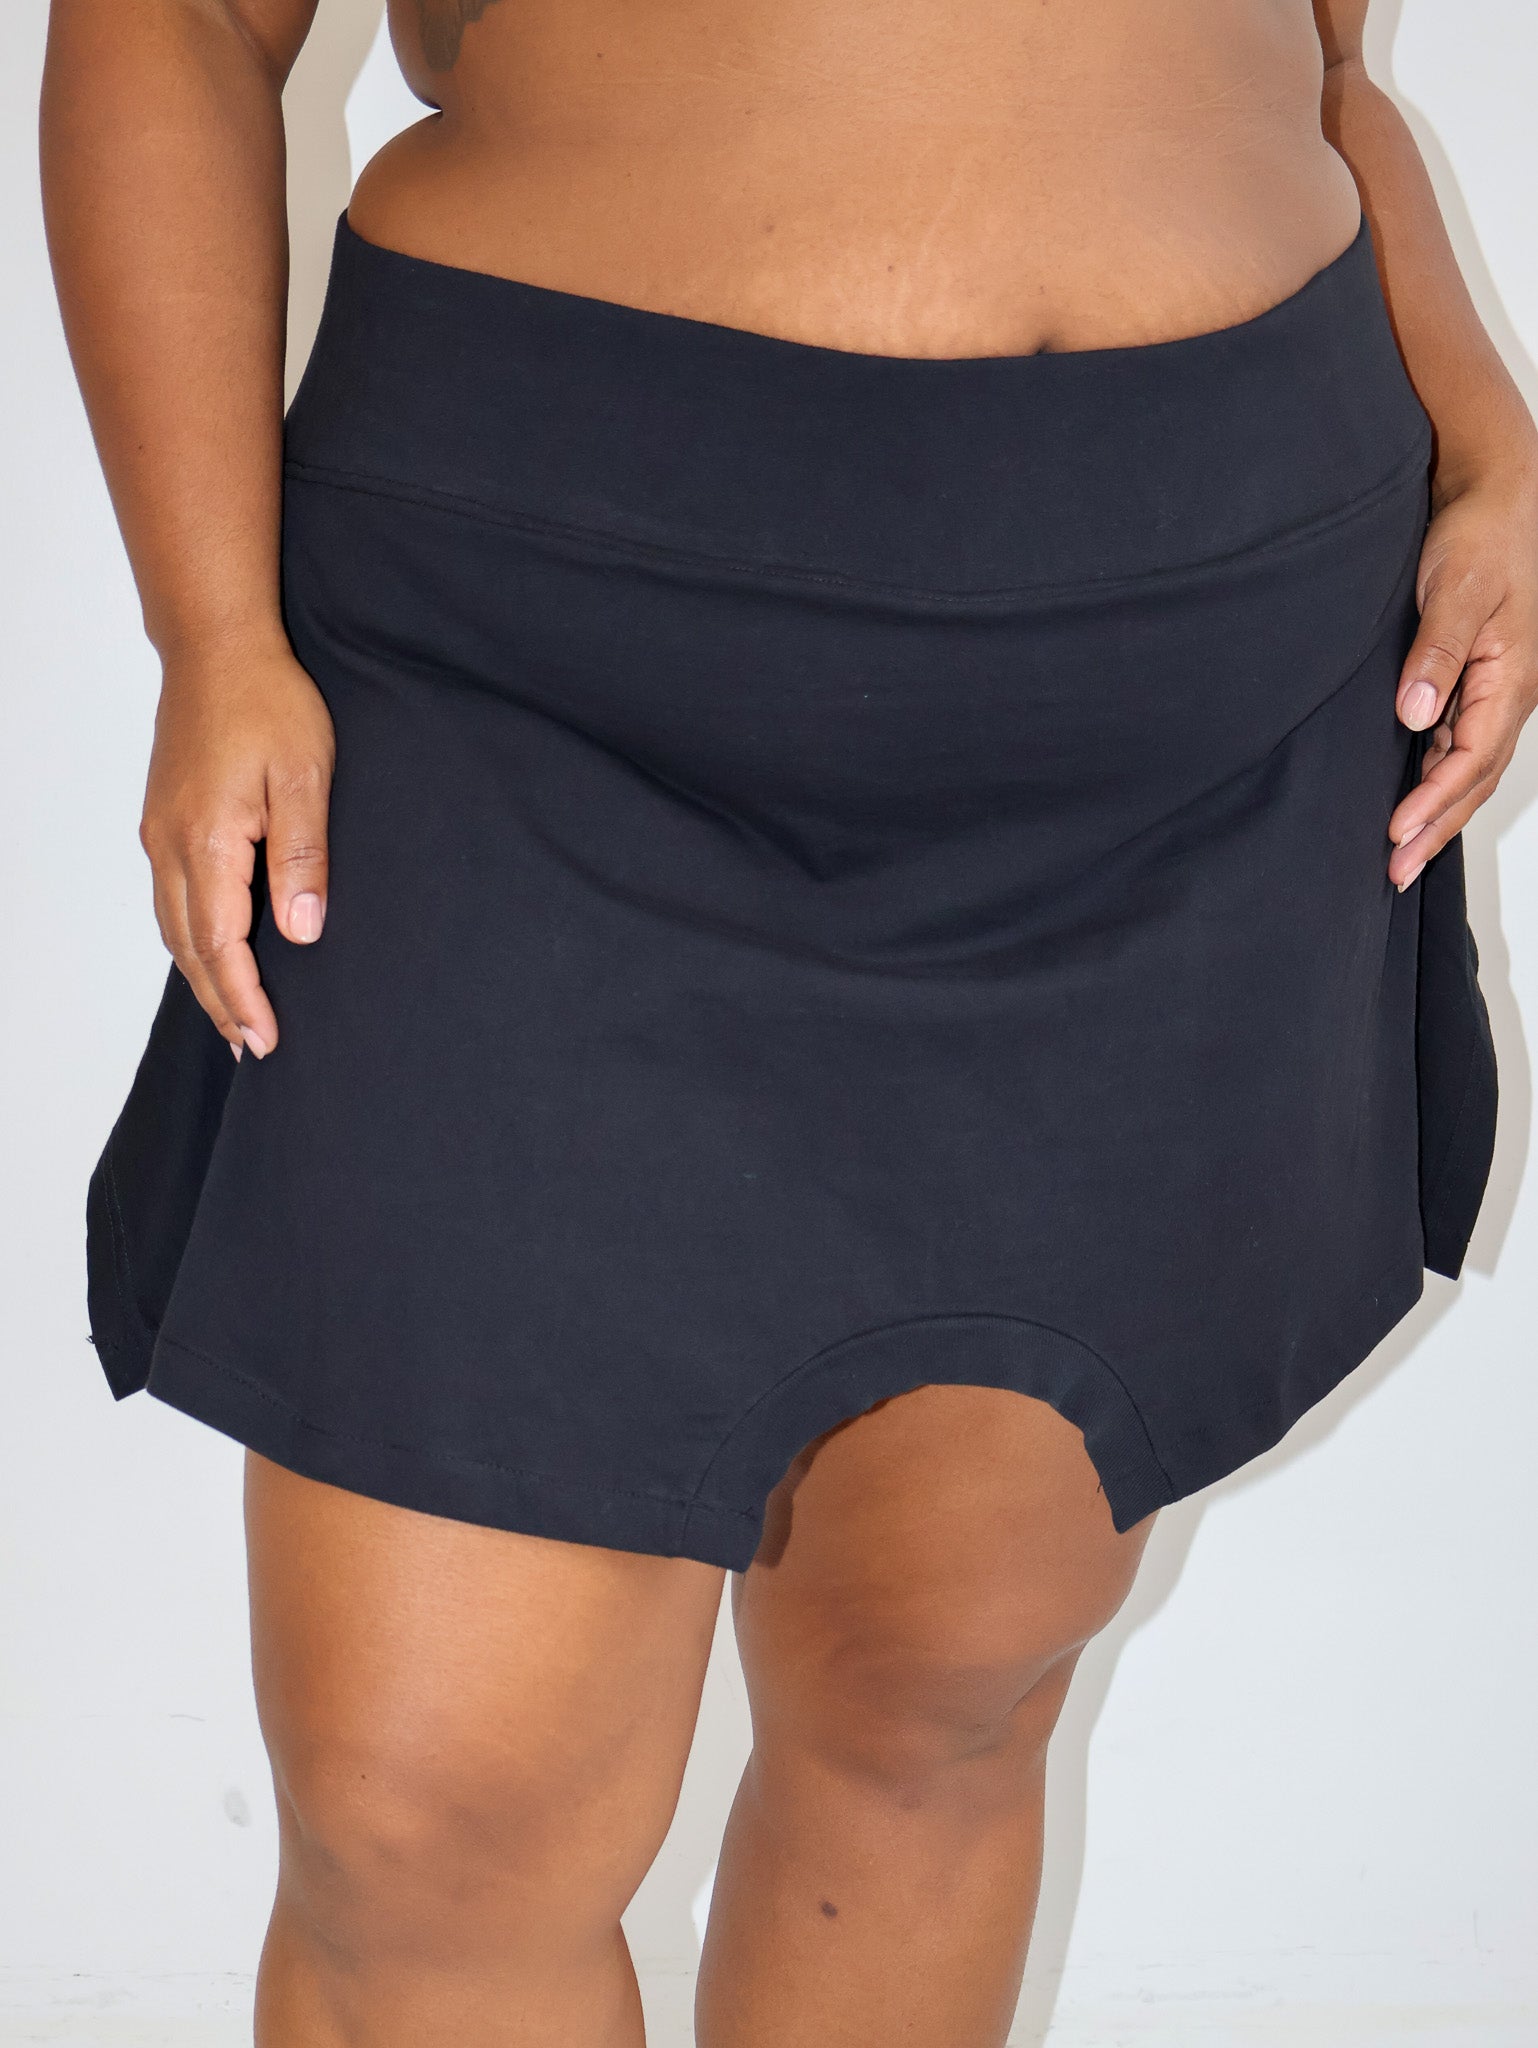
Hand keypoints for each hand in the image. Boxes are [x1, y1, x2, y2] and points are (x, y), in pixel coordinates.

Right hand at [140, 636, 335, 1058]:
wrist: (217, 647)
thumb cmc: (269, 702)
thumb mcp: (305, 777)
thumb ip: (302, 858)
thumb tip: (301, 933)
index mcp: (206, 841)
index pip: (221, 945)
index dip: (243, 999)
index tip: (267, 1040)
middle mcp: (170, 845)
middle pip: (189, 948)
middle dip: (220, 1003)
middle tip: (252, 1050)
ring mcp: (160, 833)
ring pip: (174, 927)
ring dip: (203, 977)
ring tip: (234, 1019)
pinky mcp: (163, 821)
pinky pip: (172, 899)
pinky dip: (192, 940)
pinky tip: (214, 954)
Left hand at [1388, 462, 1537, 889]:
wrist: (1495, 495)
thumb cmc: (1481, 535)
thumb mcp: (1457, 589)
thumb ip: (1436, 651)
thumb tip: (1416, 714)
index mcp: (1513, 680)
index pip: (1472, 759)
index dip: (1435, 801)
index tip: (1396, 832)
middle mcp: (1509, 694)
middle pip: (1473, 778)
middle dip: (1436, 827)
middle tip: (1395, 873)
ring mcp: (1493, 691)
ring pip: (1466, 768)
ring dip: (1436, 812)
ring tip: (1399, 856)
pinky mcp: (1473, 682)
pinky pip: (1457, 746)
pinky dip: (1435, 780)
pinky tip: (1408, 803)